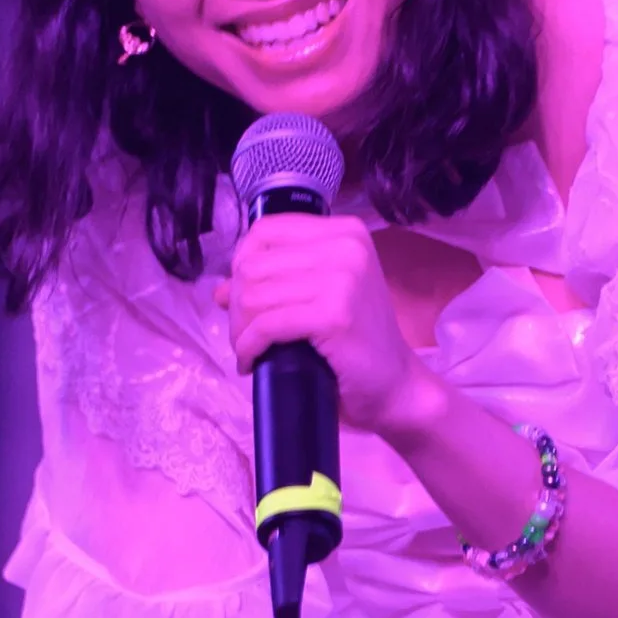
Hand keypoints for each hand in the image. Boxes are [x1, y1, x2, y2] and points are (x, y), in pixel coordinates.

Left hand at [221, 214, 442, 439]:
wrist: (397, 386)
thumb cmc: (358, 343)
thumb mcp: (320, 300)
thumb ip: (276, 284)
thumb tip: (219, 290)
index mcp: (345, 233)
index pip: (266, 231)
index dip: (242, 264)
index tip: (243, 298)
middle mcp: (346, 247)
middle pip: (254, 264)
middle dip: (237, 304)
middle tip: (244, 335)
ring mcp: (342, 279)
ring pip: (255, 295)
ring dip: (240, 328)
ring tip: (248, 350)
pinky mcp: (334, 314)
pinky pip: (267, 325)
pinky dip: (249, 346)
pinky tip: (251, 362)